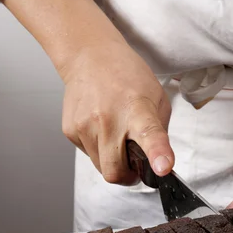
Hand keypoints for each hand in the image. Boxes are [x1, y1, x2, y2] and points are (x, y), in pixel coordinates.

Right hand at [59, 42, 172, 184]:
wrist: (89, 56)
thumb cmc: (127, 75)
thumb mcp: (157, 98)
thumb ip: (160, 131)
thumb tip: (158, 160)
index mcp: (138, 110)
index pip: (150, 136)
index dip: (157, 154)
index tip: (162, 168)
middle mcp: (108, 120)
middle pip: (114, 171)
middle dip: (126, 176)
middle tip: (134, 166)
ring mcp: (85, 126)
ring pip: (100, 167)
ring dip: (112, 161)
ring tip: (116, 137)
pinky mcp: (70, 130)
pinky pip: (88, 155)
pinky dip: (98, 149)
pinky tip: (101, 128)